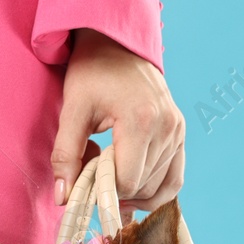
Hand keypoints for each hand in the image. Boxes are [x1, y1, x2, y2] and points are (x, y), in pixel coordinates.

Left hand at [51, 29, 184, 216]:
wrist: (117, 45)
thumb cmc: (92, 72)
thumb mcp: (72, 111)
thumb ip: (66, 156)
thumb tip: (63, 199)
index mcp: (141, 120)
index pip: (126, 181)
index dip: (102, 190)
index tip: (84, 179)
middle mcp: (166, 127)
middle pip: (141, 187)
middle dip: (114, 192)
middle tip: (92, 176)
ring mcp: (177, 131)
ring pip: (157, 188)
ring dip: (131, 192)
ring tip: (108, 174)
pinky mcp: (180, 133)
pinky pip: (174, 179)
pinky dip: (153, 191)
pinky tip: (131, 190)